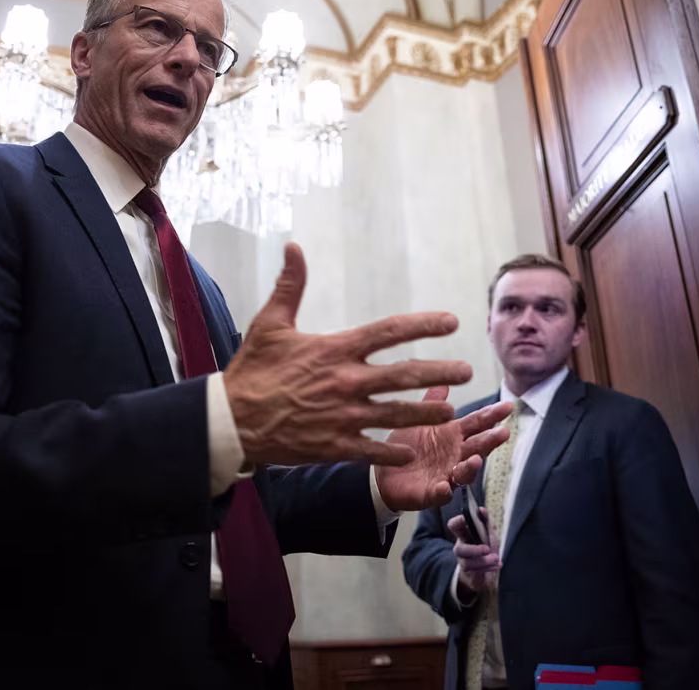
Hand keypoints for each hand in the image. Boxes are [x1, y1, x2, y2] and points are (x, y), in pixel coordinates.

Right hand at [224, 243, 473, 466]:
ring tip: (450, 410)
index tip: (451, 322)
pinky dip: (394, 451)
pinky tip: (411, 451)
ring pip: (397, 414)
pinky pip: (373, 449)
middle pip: (404, 375)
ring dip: (427, 411)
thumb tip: (294, 246)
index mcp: (335, 349)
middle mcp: (346, 382)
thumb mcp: (270, 323)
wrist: (231, 419)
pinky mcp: (335, 445)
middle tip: (467, 372)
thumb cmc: (252, 370)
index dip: (423, 324)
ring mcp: (343, 416)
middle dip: (439, 372)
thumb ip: (290, 285)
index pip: (389, 331)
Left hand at [375, 387, 512, 510]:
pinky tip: (445, 486)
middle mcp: (455, 455)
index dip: (492, 415)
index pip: (477, 423)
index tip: (508, 405)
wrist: (384, 474)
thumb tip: (444, 380)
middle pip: (477, 447)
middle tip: (503, 432)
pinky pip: (440, 494)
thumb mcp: (418, 420)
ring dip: (471, 467)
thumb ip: (431, 402)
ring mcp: (446, 475)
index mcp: (453, 435)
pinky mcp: (432, 493)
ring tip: (476, 459)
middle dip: (490, 440)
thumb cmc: (407, 446)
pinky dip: (444, 491)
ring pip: (464, 472)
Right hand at [447, 512, 499, 599]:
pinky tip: (497, 564)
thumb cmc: (485, 544)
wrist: (485, 564)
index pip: (454, 526)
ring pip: (468, 563)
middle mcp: (460, 547)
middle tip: (487, 549)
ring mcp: (463, 561)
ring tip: (496, 559)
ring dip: (484, 561)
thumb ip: (484, 520)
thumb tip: (481, 509)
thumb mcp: (487, 531)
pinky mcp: (469, 572)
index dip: (459, 522)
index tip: (468, 519)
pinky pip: (476, 572)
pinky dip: (488, 568)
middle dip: (474, 550)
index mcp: (463, 534)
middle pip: (460, 549)